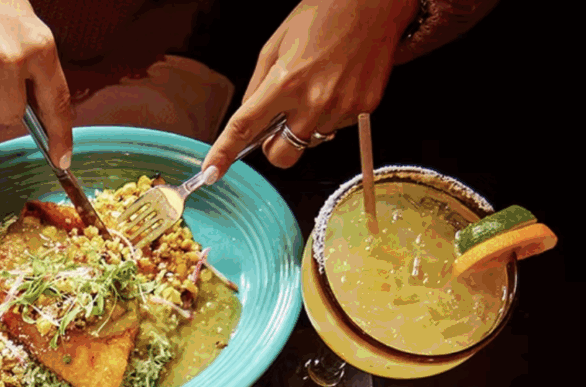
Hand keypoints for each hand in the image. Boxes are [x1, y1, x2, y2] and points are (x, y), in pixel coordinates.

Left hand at [202, 0, 415, 175]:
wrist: (375, 3)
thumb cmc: (325, 14)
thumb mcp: (277, 44)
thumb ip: (258, 85)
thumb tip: (248, 116)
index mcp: (285, 82)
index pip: (245, 128)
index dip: (224, 153)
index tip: (211, 171)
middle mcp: (313, 101)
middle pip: (282, 156)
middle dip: (275, 145)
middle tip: (280, 121)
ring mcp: (341, 108)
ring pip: (310, 142)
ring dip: (306, 126)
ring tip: (318, 89)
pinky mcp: (364, 109)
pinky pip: (337, 128)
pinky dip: (331, 115)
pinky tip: (337, 86)